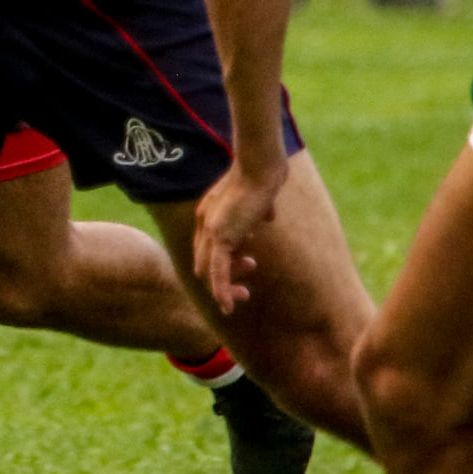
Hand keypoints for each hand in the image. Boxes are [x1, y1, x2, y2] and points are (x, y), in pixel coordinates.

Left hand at [192, 150, 288, 315]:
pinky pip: (217, 272)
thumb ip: (257, 209)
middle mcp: (206, 222)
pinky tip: (228, 306)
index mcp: (211, 212)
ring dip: (226, 288)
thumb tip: (267, 216)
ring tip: (245, 295)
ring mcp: (211, 231)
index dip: (226, 259)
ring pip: (209, 271)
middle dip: (225, 277)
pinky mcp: (220, 238)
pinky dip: (221, 291)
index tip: (250, 260)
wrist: (261, 166)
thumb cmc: (264, 175)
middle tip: (249, 277)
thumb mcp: (258, 195)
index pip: (209, 245)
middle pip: (205, 260)